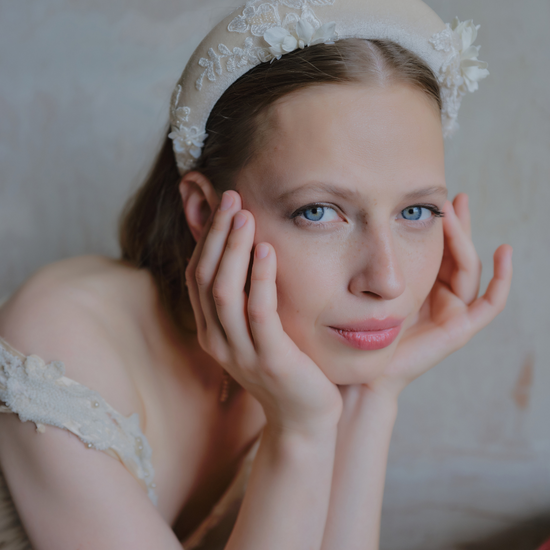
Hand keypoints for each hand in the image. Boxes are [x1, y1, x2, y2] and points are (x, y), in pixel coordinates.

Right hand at [185, 190, 342, 435]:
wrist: (305, 418)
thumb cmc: (285, 367)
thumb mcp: (258, 331)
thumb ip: (247, 299)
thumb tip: (247, 253)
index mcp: (211, 332)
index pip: (197, 277)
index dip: (207, 239)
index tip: (222, 205)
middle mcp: (216, 341)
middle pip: (205, 278)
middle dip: (216, 235)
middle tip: (231, 197)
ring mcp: (240, 352)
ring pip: (224, 292)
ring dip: (233, 250)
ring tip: (244, 215)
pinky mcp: (269, 359)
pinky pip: (258, 313)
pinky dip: (259, 278)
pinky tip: (266, 250)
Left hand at [365, 192, 512, 397]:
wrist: (366, 369)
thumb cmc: (363, 330)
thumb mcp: (374, 286)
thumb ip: (381, 262)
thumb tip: (373, 220)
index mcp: (420, 286)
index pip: (437, 249)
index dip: (441, 225)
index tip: (435, 200)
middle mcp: (439, 296)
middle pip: (457, 253)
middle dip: (457, 225)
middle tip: (455, 197)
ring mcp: (452, 311)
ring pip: (468, 268)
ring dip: (465, 239)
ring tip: (457, 211)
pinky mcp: (460, 328)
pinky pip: (490, 302)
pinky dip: (502, 279)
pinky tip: (504, 251)